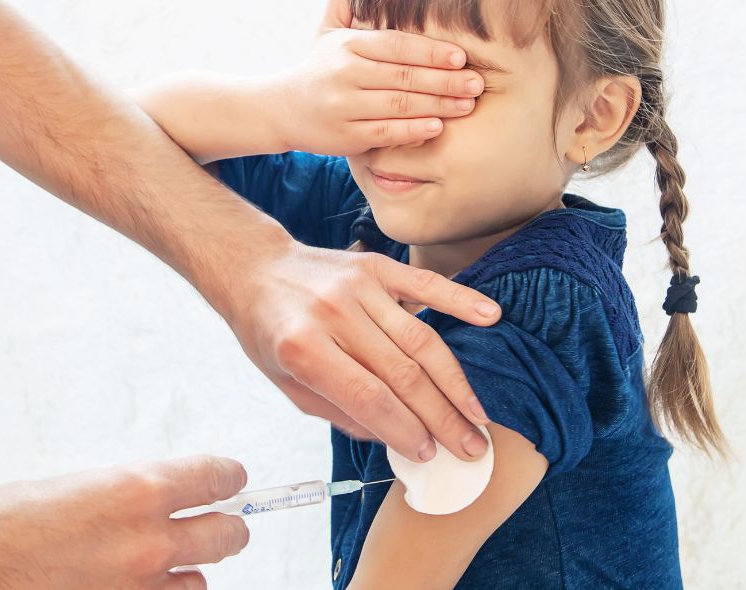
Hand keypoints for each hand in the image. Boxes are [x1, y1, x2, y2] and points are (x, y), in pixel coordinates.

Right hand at [0, 455, 248, 588]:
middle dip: (226, 528)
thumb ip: (127, 493)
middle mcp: (149, 540)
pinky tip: (137, 588)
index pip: (218, 478)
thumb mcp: (75, 487)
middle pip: (229, 535)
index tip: (231, 482)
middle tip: (220, 527)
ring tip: (159, 568)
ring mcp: (140, 586)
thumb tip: (159, 497)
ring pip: (200, 583)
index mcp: (138, 490)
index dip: (228, 479)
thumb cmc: (4, 526)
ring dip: (186, 573)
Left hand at [219, 239, 499, 462]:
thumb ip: (340, 413)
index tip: (430, 454)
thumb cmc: (270, 334)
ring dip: (455, 381)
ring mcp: (358, 286)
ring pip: (420, 339)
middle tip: (470, 446)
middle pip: (402, 373)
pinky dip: (461, 300)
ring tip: (477, 414)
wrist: (255, 271)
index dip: (405, 430)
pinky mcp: (377, 266)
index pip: (369, 398)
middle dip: (440, 417)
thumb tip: (396, 440)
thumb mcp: (288, 385)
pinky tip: (490, 318)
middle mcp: (333, 314)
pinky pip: (425, 284)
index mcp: (303, 347)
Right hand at [268, 0, 484, 155]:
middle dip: (444, 80)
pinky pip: (386, 132)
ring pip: (399, 105)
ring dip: (437, 105)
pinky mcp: (347, 137)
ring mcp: (345, 107)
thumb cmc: (321, 68)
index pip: (396, 46)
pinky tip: (438, 126)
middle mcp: (345, 74)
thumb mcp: (330, 32)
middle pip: (403, 77)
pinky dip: (414, 130)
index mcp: (348, 46)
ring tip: (466, 104)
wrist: (283, 109)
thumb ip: (349, 6)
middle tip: (476, 83)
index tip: (460, 56)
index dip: (430, 51)